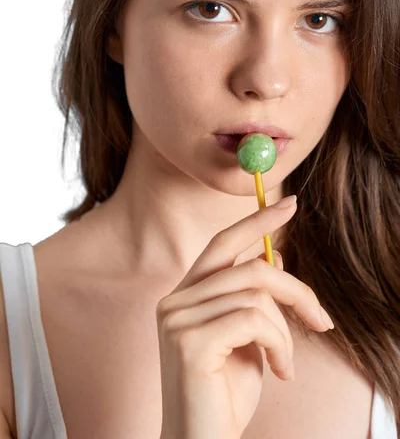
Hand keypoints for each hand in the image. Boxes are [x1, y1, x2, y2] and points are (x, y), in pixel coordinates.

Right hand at [157, 196, 333, 438]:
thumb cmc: (225, 395)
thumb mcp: (249, 338)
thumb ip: (253, 296)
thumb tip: (274, 255)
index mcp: (185, 296)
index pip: (222, 244)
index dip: (256, 221)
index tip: (289, 204)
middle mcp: (175, 301)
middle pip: (250, 268)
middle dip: (296, 290)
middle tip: (321, 319)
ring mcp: (177, 318)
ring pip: (257, 294)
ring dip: (286, 332)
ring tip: (286, 363)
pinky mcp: (188, 340)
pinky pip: (255, 320)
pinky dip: (280, 346)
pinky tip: (280, 372)